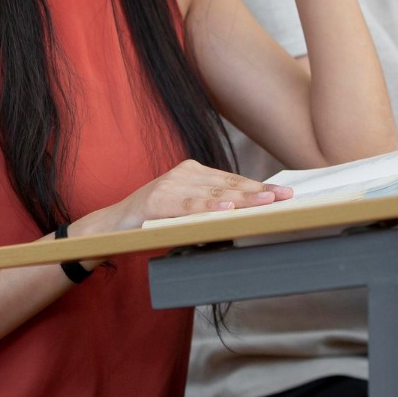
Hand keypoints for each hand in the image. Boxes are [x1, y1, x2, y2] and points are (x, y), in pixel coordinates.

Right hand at [80, 159, 293, 236]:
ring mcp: (169, 184)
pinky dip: (209, 208)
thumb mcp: (187, 211)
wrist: (114, 224)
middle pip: (227, 184)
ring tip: (264, 202)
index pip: (232, 179)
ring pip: (212, 194)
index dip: (258, 186)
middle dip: (257, 191)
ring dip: (241, 199)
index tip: (283, 193)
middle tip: (283, 197)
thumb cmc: (154, 220)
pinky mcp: (157, 200)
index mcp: (193, 172)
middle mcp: (183, 173)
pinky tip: (226, 210)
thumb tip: (246, 217)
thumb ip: (211, 209)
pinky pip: (188, 206)